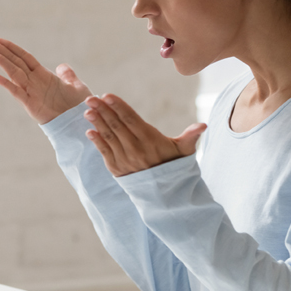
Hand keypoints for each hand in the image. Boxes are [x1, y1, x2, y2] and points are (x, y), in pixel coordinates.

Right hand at [0, 37, 91, 123]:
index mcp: (43, 75)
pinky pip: (17, 92)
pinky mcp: (31, 104)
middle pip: (14, 62)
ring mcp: (31, 92)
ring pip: (13, 73)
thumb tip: (61, 66)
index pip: (23, 56)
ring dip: (0, 62)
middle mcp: (34, 82)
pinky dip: (6, 84)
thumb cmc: (78, 107)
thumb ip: (67, 75)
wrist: (80, 123)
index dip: (10, 47)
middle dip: (0, 51)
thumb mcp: (75, 85)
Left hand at [83, 94, 206, 176]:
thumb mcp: (184, 150)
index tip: (107, 95)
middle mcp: (136, 149)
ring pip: (109, 138)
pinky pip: (105, 153)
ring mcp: (125, 160)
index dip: (118, 106)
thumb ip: (190, 136)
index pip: (131, 119)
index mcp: (150, 140)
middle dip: (103, 111)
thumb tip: (203, 125)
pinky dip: (97, 142)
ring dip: (97, 123)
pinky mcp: (118, 170)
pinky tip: (89, 131)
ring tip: (87, 111)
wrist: (165, 194)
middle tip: (90, 99)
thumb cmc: (174, 165)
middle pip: (117, 126)